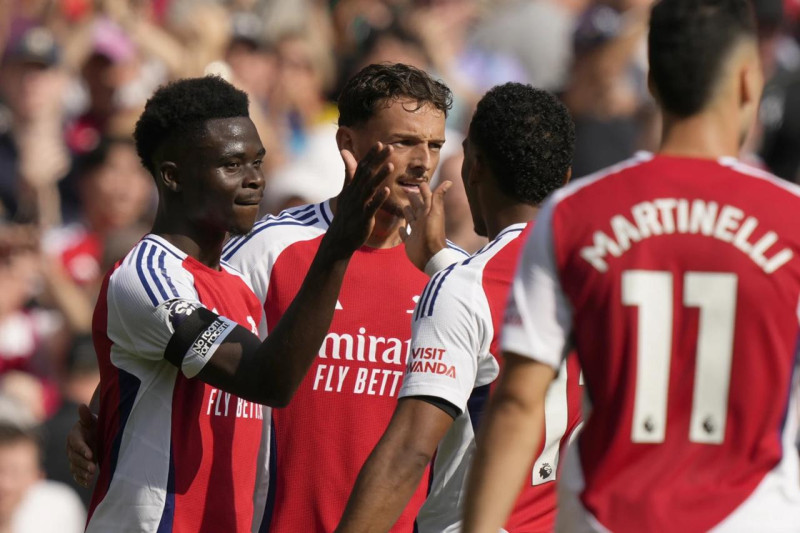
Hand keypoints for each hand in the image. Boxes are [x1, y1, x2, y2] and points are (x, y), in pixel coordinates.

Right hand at [66, 404, 97, 487]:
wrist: (93, 433)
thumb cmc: (93, 425)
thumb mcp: (92, 420)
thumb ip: (86, 416)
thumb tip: (82, 406)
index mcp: (74, 436)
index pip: (77, 444)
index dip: (83, 449)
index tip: (91, 454)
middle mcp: (71, 449)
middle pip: (75, 458)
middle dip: (84, 464)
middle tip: (93, 469)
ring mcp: (73, 459)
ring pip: (75, 467)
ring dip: (83, 473)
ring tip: (91, 477)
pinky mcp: (76, 467)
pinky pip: (77, 474)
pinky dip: (81, 480)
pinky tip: (88, 483)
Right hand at [324, 143, 392, 257]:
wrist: (339, 238)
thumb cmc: (346, 214)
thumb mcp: (346, 192)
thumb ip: (349, 173)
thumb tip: (345, 153)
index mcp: (352, 187)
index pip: (361, 167)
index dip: (371, 155)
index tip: (380, 143)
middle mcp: (354, 193)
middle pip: (367, 174)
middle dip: (378, 160)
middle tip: (390, 147)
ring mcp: (359, 205)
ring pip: (370, 188)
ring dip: (380, 176)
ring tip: (391, 165)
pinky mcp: (363, 218)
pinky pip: (372, 206)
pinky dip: (379, 198)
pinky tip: (387, 190)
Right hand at [400, 180, 451, 270]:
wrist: (430, 256)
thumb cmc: (433, 233)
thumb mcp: (435, 212)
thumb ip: (438, 197)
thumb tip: (449, 181)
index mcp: (428, 213)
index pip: (426, 198)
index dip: (423, 190)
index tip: (420, 182)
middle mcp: (422, 221)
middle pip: (417, 207)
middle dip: (413, 199)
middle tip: (407, 191)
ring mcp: (416, 232)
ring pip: (411, 219)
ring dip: (408, 213)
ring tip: (404, 206)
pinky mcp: (410, 242)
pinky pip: (405, 235)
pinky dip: (402, 231)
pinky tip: (399, 228)